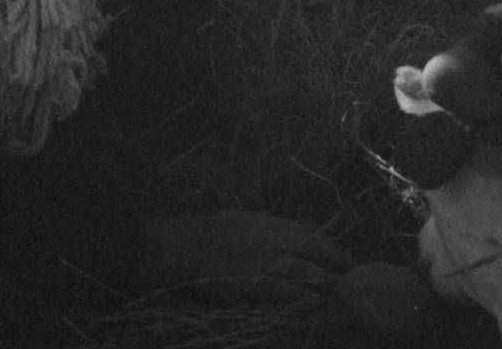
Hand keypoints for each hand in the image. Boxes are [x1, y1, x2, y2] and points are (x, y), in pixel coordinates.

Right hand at [141, 210, 350, 304]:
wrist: (175, 246)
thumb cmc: (196, 233)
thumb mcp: (231, 221)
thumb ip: (255, 231)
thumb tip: (275, 242)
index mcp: (263, 220)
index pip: (305, 228)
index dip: (327, 241)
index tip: (340, 253)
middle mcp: (269, 236)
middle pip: (315, 247)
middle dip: (337, 262)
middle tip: (354, 277)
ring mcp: (264, 258)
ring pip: (308, 270)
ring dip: (328, 283)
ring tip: (344, 296)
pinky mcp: (256, 281)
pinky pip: (289, 291)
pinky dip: (306, 299)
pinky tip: (318, 308)